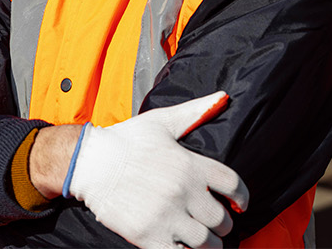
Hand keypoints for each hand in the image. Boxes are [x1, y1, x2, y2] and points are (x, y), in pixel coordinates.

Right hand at [61, 91, 247, 248]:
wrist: (88, 163)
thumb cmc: (124, 141)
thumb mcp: (162, 122)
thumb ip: (195, 112)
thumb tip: (222, 97)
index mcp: (190, 164)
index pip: (233, 185)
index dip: (242, 198)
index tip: (240, 206)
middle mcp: (183, 191)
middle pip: (222, 219)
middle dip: (223, 225)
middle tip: (217, 226)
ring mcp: (166, 215)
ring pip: (206, 242)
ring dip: (209, 244)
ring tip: (204, 241)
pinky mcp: (149, 235)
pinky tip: (183, 247)